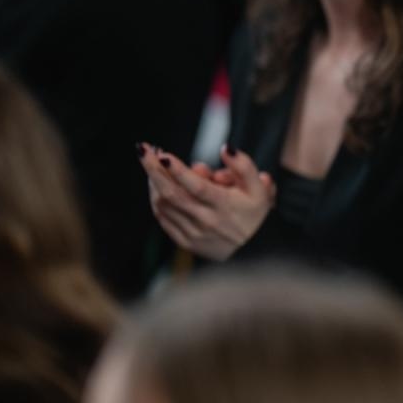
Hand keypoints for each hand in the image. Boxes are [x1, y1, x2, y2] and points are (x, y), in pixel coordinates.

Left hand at [139, 143, 274, 260]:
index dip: (179, 170)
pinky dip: (156, 200)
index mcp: (225, 206)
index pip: (197, 187)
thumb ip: (244, 166)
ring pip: (163, 205)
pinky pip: (163, 218)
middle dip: (153, 170)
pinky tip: (156, 186)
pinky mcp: (184, 242)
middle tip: (143, 149)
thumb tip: (226, 149)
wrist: (254, 253)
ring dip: (154, 182)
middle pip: (172, 193)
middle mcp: (206, 220)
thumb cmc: (255, 215)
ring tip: (152, 164)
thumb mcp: (259, 189)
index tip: (163, 154)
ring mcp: (193, 233)